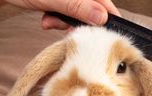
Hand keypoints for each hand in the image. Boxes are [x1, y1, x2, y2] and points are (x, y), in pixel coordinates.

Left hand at [1, 0, 120, 29]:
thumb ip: (77, 6)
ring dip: (64, 24)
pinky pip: (66, 15)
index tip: (100, 37)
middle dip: (78, 23)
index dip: (105, 21)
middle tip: (63, 28)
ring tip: (48, 22)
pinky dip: (57, 21)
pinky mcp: (62, 2)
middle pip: (92, 11)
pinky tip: (46, 20)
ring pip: (78, 15)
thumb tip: (102, 18)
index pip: (104, 3)